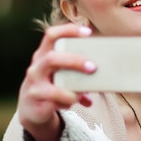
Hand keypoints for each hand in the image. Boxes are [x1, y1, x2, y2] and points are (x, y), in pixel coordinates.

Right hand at [18, 23, 95, 140]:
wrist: (33, 109)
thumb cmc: (53, 85)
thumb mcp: (62, 73)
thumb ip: (80, 69)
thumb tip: (108, 69)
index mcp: (44, 54)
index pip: (51, 35)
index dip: (69, 30)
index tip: (88, 32)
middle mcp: (37, 66)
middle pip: (52, 57)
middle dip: (74, 60)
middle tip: (93, 67)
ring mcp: (34, 83)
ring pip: (52, 82)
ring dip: (73, 85)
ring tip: (85, 91)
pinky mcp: (36, 100)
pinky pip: (55, 99)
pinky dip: (69, 99)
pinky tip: (75, 100)